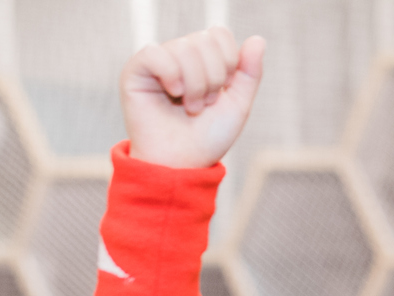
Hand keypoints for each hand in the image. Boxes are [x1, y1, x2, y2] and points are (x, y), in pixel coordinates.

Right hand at [121, 27, 265, 168]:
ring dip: (195, 86)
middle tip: (203, 105)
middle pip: (203, 40)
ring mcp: (157, 61)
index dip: (228, 62)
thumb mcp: (238, 105)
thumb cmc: (208, 138)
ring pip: (183, 48)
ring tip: (190, 108)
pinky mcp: (136, 70)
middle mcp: (179, 54)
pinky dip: (171, 76)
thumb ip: (249, 72)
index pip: (219, 34)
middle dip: (212, 79)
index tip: (221, 93)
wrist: (183, 164)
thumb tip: (258, 39)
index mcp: (202, 59)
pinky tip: (172, 93)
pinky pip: (156, 53)